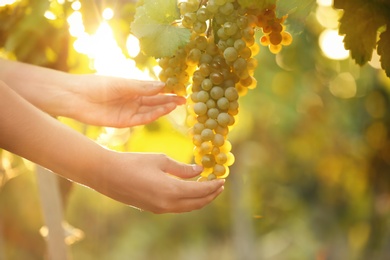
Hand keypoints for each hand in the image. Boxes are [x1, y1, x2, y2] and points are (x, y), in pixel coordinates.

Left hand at [67, 75, 185, 126]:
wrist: (76, 97)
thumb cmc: (96, 85)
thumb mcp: (122, 84)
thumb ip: (142, 87)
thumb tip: (163, 85)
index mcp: (132, 88)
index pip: (154, 90)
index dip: (167, 90)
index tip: (180, 88)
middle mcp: (132, 100)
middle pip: (155, 101)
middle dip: (169, 100)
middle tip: (184, 99)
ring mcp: (129, 111)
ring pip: (150, 110)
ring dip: (164, 108)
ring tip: (177, 104)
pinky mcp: (124, 121)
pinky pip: (142, 119)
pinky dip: (153, 115)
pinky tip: (163, 110)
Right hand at [95, 152, 224, 212]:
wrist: (107, 175)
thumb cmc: (133, 163)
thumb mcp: (160, 160)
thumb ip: (182, 168)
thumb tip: (199, 171)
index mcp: (171, 191)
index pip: (200, 191)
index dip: (213, 186)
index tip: (223, 179)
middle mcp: (167, 204)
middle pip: (197, 203)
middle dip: (210, 195)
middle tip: (219, 185)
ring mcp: (159, 209)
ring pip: (187, 207)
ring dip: (200, 199)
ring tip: (208, 188)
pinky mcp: (153, 208)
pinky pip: (177, 207)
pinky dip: (188, 201)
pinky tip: (189, 191)